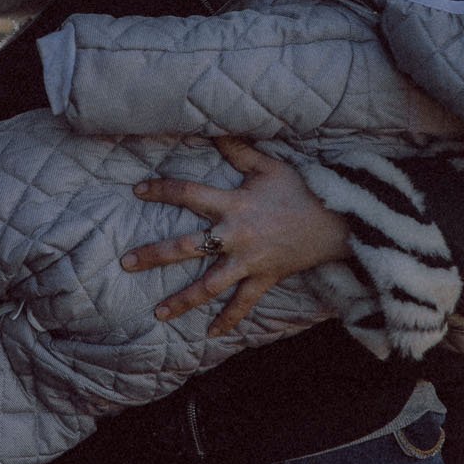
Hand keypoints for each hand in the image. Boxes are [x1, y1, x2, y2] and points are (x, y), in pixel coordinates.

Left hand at [123, 140, 352, 336]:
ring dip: (182, 301)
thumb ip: (239, 151)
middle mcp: (235, 236)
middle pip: (187, 247)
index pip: (188, 194)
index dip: (162, 190)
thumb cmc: (301, 191)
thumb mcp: (269, 166)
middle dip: (154, 255)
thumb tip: (214, 129)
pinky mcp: (264, 279)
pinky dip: (229, 320)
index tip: (138, 190)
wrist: (337, 222)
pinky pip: (243, 304)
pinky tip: (211, 334)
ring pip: (209, 285)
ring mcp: (249, 262)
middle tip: (126, 263)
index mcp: (233, 205)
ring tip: (157, 314)